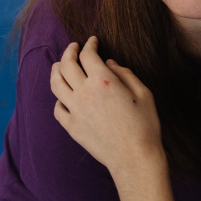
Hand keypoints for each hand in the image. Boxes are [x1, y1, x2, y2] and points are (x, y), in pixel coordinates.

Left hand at [50, 36, 165, 178]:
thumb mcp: (144, 94)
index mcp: (104, 81)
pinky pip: (57, 108)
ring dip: (56, 70)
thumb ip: (125, 74)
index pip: (88, 55)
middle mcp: (85, 93)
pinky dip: (59, 99)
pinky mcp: (72, 127)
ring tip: (59, 65)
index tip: (93, 41)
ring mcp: (75, 111)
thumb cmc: (145, 126)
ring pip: (56, 84)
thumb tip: (109, 63)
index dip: (89, 44)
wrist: (134, 158)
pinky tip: (64, 96)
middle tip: (73, 47)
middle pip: (66, 64)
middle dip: (69, 51)